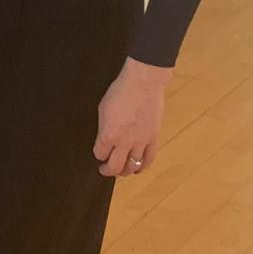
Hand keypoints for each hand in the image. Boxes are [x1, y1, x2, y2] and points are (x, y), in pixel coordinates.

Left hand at [93, 57, 169, 176]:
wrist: (144, 82)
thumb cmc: (121, 91)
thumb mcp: (103, 109)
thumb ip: (104, 127)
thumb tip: (105, 138)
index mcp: (108, 134)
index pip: (100, 154)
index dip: (98, 154)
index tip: (99, 152)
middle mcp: (124, 142)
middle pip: (115, 167)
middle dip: (108, 171)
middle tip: (105, 169)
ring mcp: (141, 141)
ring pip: (133, 166)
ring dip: (126, 171)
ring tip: (122, 170)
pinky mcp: (154, 138)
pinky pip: (149, 159)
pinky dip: (143, 166)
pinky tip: (138, 167)